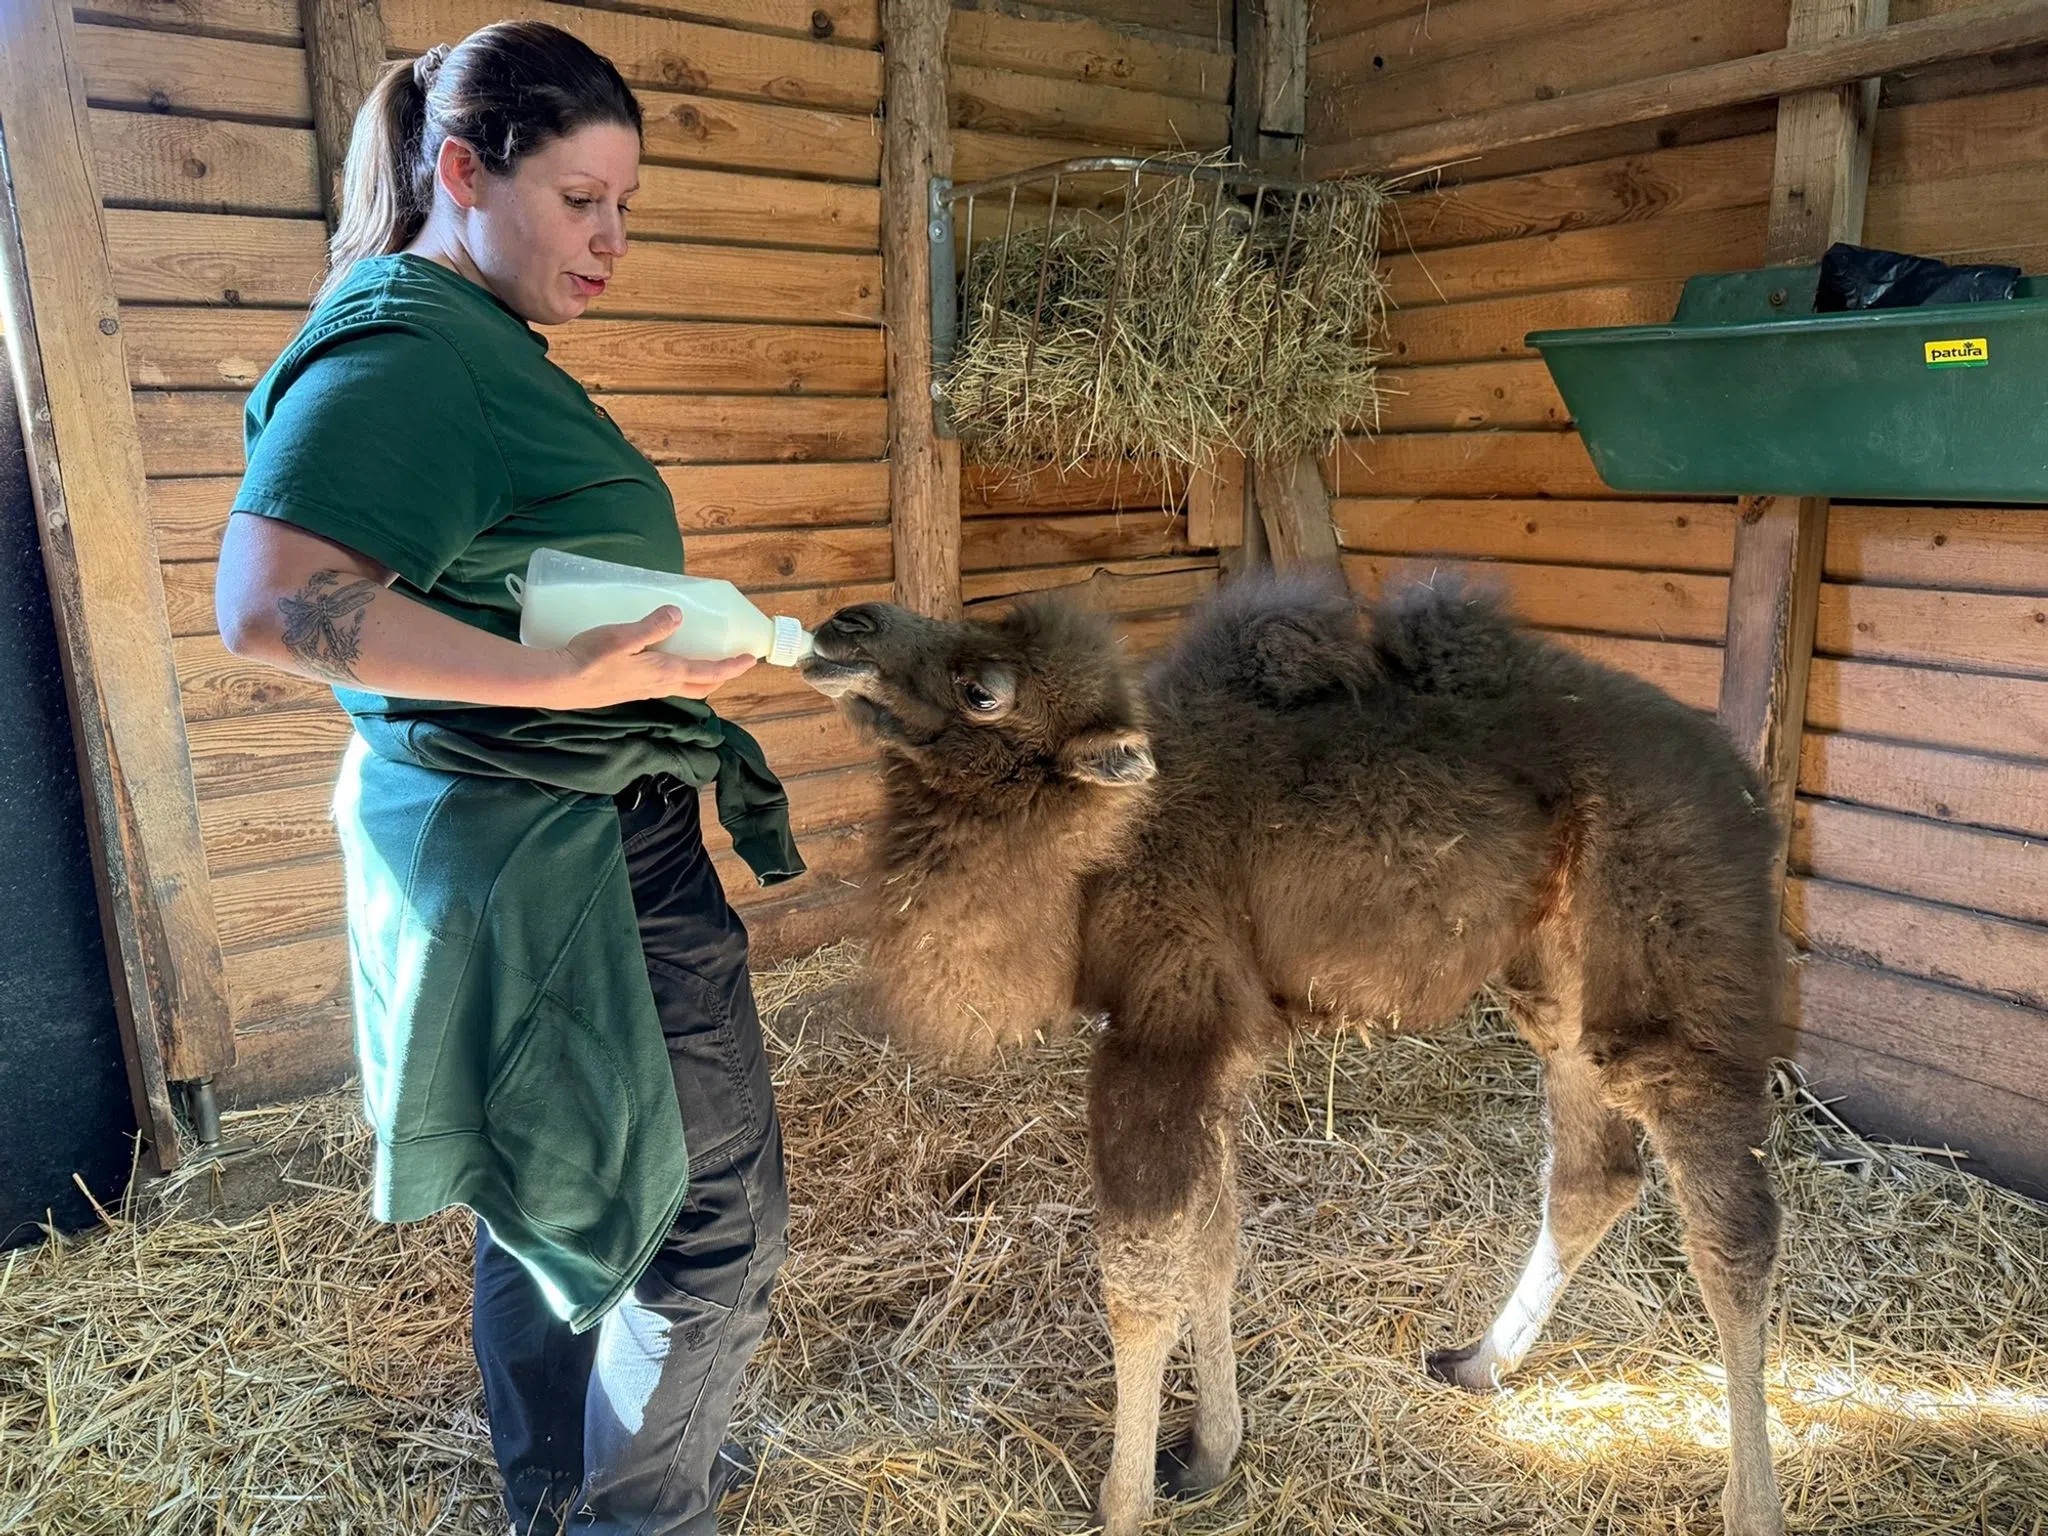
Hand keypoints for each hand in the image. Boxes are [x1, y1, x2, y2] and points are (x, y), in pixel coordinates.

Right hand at [537, 606, 756, 706]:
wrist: (558, 683)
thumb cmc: (590, 659)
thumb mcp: (623, 636)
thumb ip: (652, 626)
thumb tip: (678, 614)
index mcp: (664, 673)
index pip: (708, 672)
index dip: (731, 666)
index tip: (750, 659)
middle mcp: (659, 687)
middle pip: (700, 685)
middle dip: (720, 675)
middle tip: (732, 662)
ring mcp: (643, 692)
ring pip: (683, 687)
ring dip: (700, 677)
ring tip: (704, 660)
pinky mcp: (629, 691)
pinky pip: (665, 685)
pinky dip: (678, 676)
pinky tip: (665, 663)